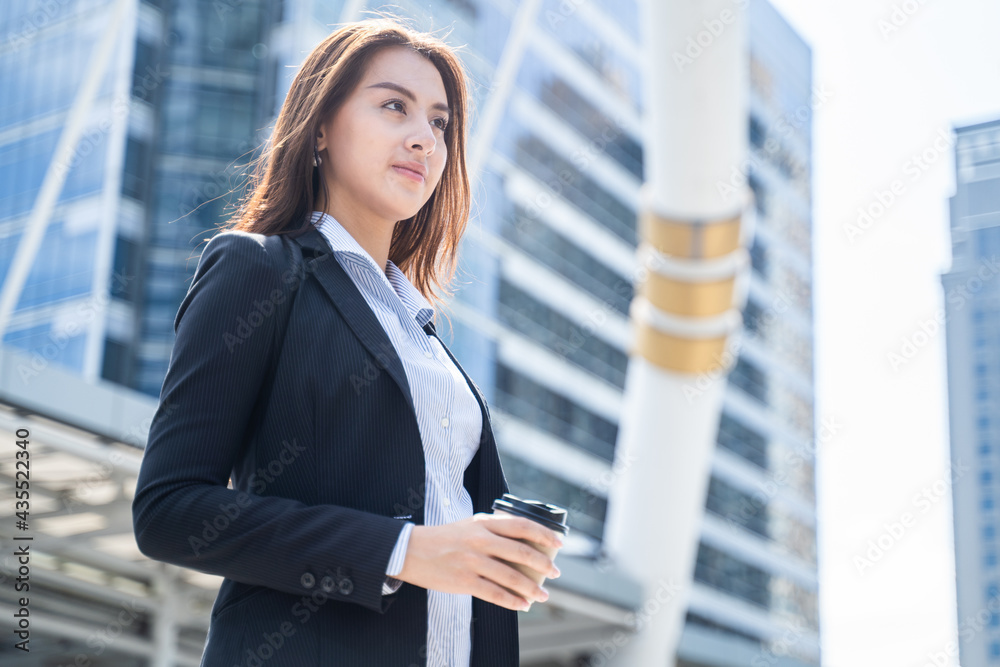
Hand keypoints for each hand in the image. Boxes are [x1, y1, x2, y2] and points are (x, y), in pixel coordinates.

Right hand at [394, 512, 563, 610]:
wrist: (412, 551)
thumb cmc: (446, 537)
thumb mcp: (471, 524)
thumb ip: (495, 528)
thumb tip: (525, 538)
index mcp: (484, 523)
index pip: (522, 526)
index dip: (544, 535)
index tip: (559, 544)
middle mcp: (480, 541)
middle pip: (521, 553)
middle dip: (543, 565)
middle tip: (555, 573)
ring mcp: (472, 562)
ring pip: (511, 577)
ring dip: (532, 588)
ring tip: (543, 595)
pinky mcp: (464, 581)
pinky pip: (495, 594)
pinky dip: (512, 601)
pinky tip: (523, 605)